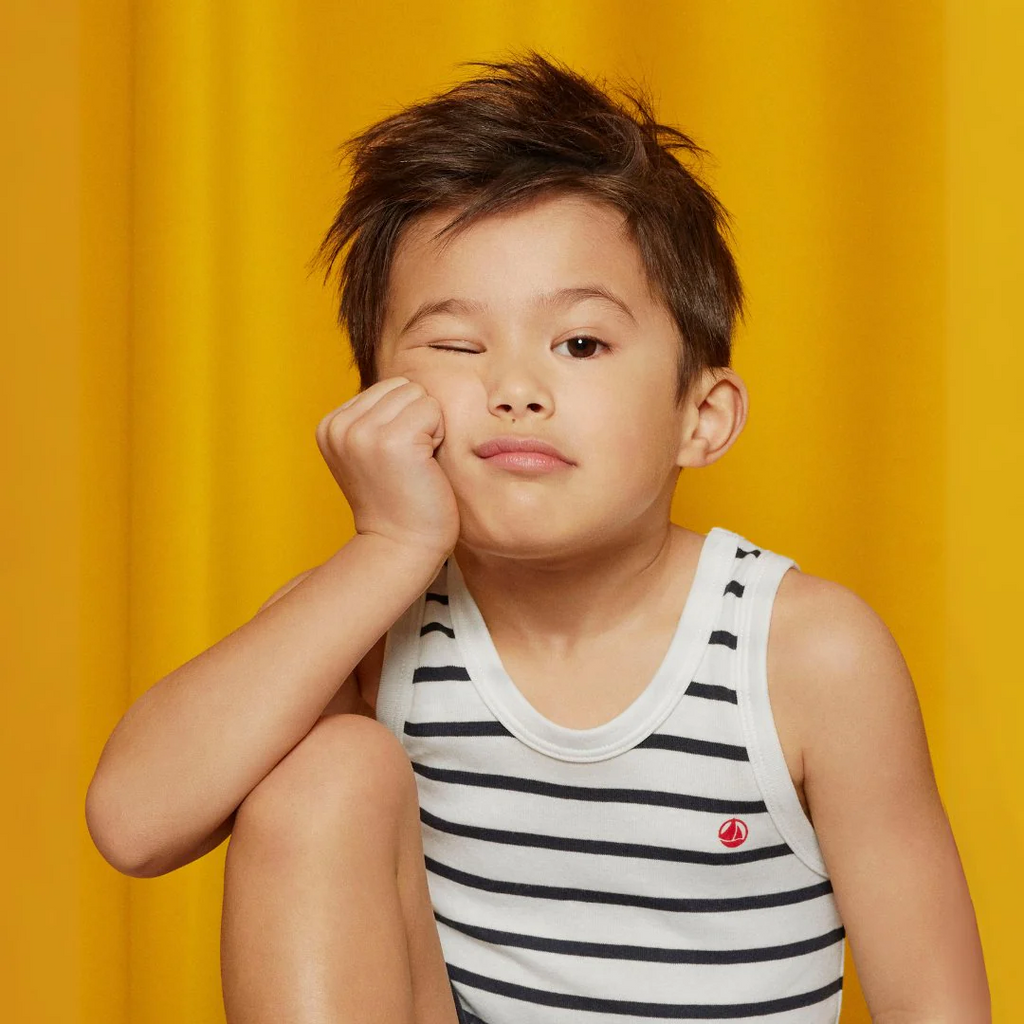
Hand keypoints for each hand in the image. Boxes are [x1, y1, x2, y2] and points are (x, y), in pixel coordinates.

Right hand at [316, 376, 459, 558]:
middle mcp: (340, 425)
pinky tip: (425, 466)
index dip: (404, 420)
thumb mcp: (371, 453)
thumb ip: (376, 417)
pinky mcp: (391, 440)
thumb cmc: (399, 501)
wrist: (400, 547)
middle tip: (409, 463)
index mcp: (330, 425)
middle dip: (418, 419)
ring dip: (429, 427)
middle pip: (404, 385)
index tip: (395, 460)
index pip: (388, 387)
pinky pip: (433, 410)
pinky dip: (439, 436)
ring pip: (419, 395)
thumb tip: (408, 381)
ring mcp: (362, 432)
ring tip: (416, 464)